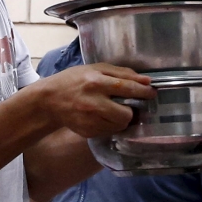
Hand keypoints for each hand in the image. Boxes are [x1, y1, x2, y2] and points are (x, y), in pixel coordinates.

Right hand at [37, 63, 154, 138]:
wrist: (49, 100)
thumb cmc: (74, 80)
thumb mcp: (95, 69)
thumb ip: (121, 73)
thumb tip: (146, 81)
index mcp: (96, 82)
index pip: (127, 88)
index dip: (144, 92)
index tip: (152, 93)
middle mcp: (93, 103)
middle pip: (126, 114)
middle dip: (131, 110)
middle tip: (128, 104)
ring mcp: (90, 120)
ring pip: (120, 125)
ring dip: (121, 118)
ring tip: (113, 110)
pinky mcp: (88, 132)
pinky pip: (109, 131)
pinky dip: (110, 124)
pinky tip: (102, 116)